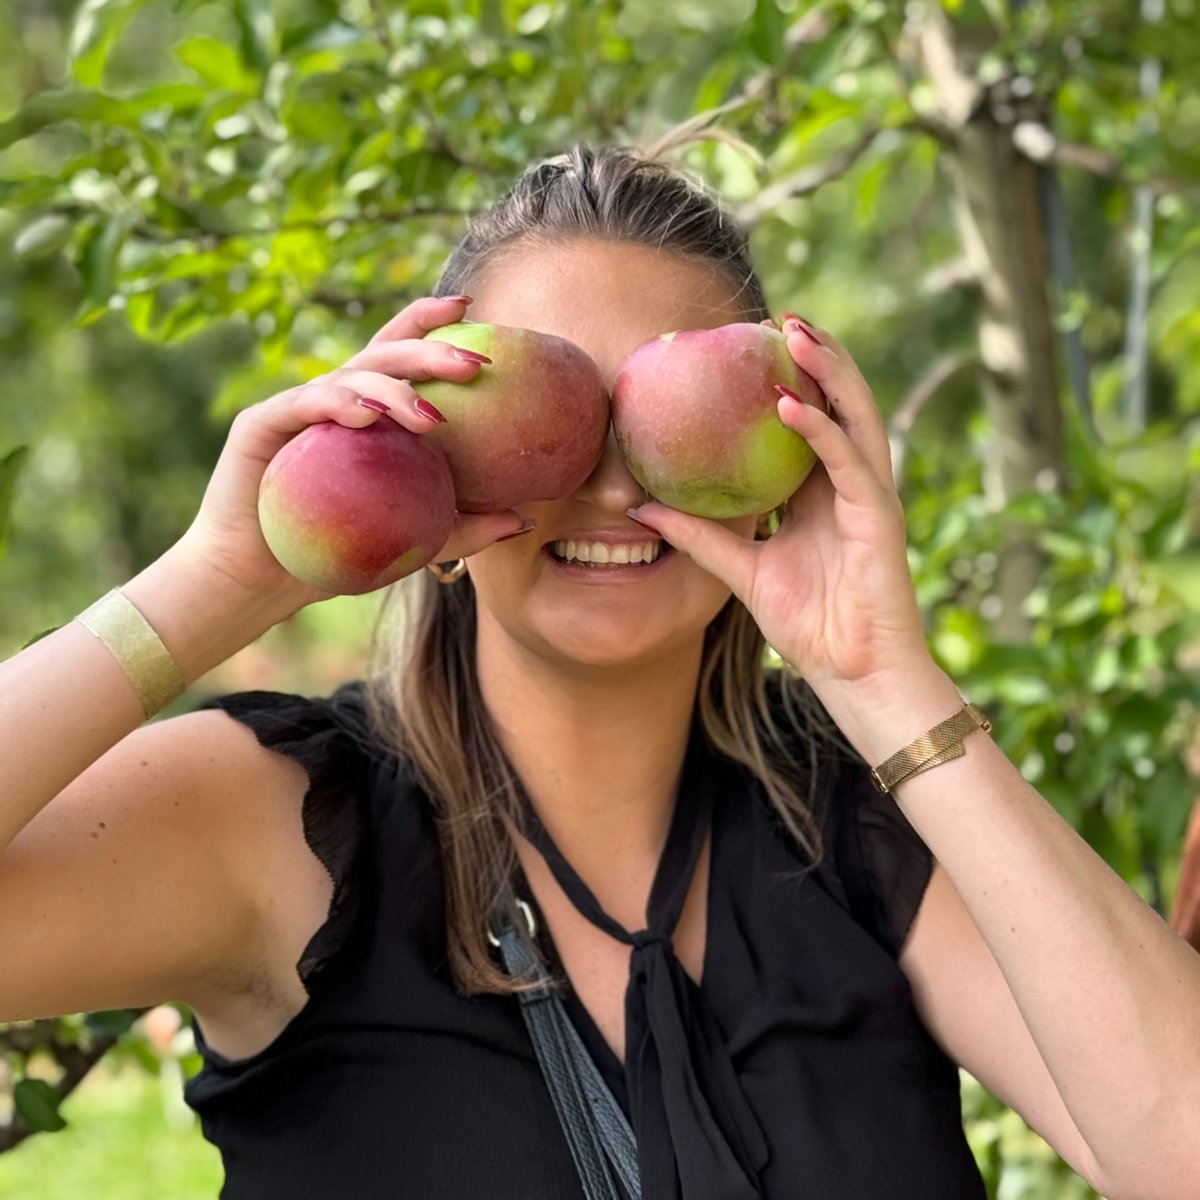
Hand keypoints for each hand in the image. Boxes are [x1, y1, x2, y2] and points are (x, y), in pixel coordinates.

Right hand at [175, 295, 530, 611]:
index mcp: (366, 412)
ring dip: (393, 389)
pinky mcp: (260, 426)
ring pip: (349, 377)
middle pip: (384, 356)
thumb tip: (525, 519)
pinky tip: (368, 416)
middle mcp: (332, 399)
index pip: (400, 353)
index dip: (430, 322)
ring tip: (430, 413)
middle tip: (474, 363)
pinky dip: (338, 404)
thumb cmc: (334, 558)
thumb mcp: (413, 542)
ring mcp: (295, 407)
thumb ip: (465, 527)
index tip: (474, 309)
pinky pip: (303, 406)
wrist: (257, 582)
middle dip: (430, 350)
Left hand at [628, 315, 931, 692]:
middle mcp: (848, 483)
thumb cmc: (807, 625)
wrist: (851, 673)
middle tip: (777, 316)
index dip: (788, 378)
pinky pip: (849, 461)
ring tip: (794, 331)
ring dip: (827, 369)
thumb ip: (700, 535)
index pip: (809, 420)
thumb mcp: (741, 570)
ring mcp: (868, 495)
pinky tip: (788, 404)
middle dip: (814, 356)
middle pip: (837, 403)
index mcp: (821, 492)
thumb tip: (642, 506)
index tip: (751, 342)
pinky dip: (820, 429)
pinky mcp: (879, 516)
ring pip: (854, 415)